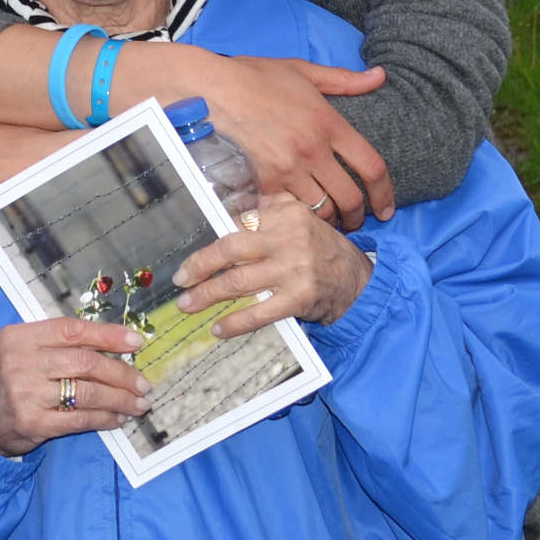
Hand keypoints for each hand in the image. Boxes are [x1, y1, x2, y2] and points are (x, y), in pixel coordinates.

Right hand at [0, 318, 152, 457]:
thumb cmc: (10, 378)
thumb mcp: (24, 349)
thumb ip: (59, 343)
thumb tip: (113, 345)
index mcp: (20, 337)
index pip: (72, 330)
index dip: (108, 335)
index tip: (135, 342)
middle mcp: (20, 362)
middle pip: (85, 362)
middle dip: (121, 373)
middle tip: (142, 382)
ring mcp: (25, 393)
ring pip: (86, 392)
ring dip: (119, 399)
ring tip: (138, 403)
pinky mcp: (32, 423)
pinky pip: (79, 418)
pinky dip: (104, 419)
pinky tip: (117, 419)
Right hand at [168, 50, 395, 229]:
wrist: (211, 90)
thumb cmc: (255, 77)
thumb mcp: (303, 71)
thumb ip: (344, 79)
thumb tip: (379, 75)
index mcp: (329, 122)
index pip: (371, 166)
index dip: (385, 193)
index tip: (386, 208)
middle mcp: (313, 149)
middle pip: (350, 198)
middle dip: (358, 217)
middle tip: (356, 222)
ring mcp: (287, 169)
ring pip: (321, 211)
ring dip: (328, 221)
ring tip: (328, 222)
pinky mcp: (263, 183)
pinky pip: (289, 211)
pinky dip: (297, 218)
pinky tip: (296, 219)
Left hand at [171, 206, 373, 339]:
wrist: (359, 282)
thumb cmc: (323, 251)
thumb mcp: (302, 219)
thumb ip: (269, 210)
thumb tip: (227, 211)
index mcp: (287, 212)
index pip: (238, 224)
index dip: (212, 243)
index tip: (193, 257)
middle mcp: (290, 237)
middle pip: (231, 248)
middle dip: (200, 265)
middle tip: (180, 278)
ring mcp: (294, 269)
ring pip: (238, 281)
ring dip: (207, 295)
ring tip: (188, 304)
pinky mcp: (299, 298)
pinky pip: (258, 313)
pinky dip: (234, 323)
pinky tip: (218, 329)